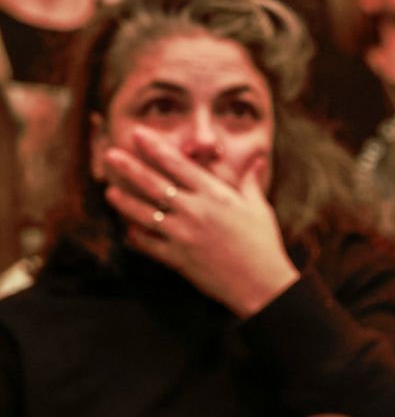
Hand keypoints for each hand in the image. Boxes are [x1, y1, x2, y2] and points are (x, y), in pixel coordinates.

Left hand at [103, 129, 298, 317]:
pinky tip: (127, 229)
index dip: (155, 147)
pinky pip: (147, 244)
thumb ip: (249, 181)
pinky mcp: (177, 258)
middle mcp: (195, 211)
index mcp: (214, 194)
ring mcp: (183, 235)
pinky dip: (135, 236)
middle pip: (154, 184)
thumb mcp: (258, 207)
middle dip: (129, 167)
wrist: (261, 283)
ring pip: (143, 213)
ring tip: (110, 191)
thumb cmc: (263, 243)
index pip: (177, 164)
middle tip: (110, 154)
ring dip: (124, 201)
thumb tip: (256, 160)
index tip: (138, 134)